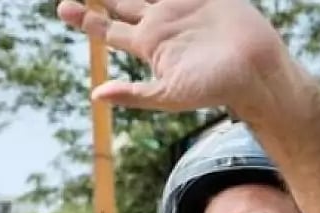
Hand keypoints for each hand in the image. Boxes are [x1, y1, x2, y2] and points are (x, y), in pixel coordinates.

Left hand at [57, 0, 286, 113]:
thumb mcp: (169, 96)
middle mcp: (160, 22)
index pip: (108, 29)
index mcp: (148, 44)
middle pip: (119, 2)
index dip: (85, 19)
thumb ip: (134, 94)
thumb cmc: (214, 88)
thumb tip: (96, 95)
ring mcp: (181, 5)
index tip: (63, 7)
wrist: (256, 70)